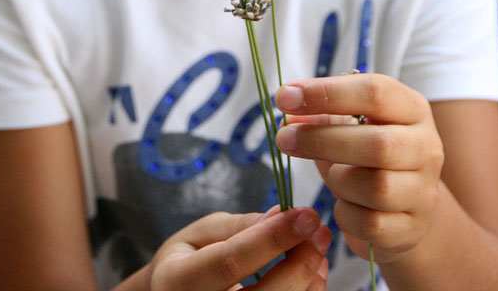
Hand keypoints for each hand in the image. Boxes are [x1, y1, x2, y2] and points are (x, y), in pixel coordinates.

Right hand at [149, 206, 330, 289]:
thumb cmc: (185, 263)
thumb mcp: (198, 234)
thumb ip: (238, 227)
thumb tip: (281, 215)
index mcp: (177, 281)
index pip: (230, 262)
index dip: (272, 238)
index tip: (306, 215)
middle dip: (299, 264)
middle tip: (320, 231)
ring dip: (308, 283)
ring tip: (318, 250)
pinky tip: (313, 274)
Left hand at [275, 73, 443, 263]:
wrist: (404, 205)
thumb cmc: (368, 154)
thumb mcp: (347, 125)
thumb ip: (318, 114)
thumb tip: (288, 113)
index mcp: (411, 108)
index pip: (375, 92)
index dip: (327, 92)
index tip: (285, 97)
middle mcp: (426, 146)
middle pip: (378, 144)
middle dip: (322, 140)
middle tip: (284, 138)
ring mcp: (424, 190)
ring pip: (376, 187)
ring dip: (338, 181)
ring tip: (330, 175)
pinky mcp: (413, 228)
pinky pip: (371, 224)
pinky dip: (346, 215)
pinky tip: (342, 205)